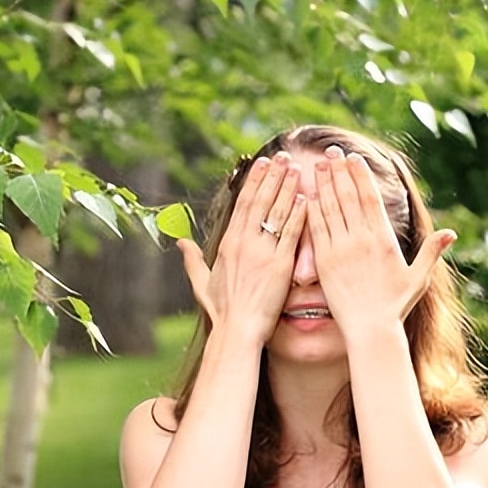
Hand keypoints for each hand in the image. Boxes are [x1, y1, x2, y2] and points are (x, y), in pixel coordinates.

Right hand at [175, 153, 305, 345]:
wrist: (238, 331)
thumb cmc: (222, 312)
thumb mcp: (201, 283)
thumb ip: (192, 260)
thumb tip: (181, 243)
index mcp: (228, 243)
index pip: (243, 204)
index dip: (254, 181)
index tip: (263, 163)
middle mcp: (245, 243)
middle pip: (261, 201)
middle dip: (274, 176)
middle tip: (285, 156)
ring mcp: (263, 253)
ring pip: (277, 212)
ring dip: (288, 188)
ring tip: (298, 169)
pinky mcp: (280, 266)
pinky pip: (291, 234)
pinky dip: (299, 215)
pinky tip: (306, 199)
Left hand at [305, 146, 454, 331]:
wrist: (371, 330)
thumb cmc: (395, 307)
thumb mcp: (418, 278)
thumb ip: (431, 253)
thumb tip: (451, 234)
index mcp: (384, 239)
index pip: (370, 198)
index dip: (361, 175)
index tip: (353, 159)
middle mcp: (362, 240)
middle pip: (348, 196)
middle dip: (338, 171)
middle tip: (330, 152)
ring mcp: (341, 250)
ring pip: (329, 208)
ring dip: (322, 184)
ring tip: (316, 165)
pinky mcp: (325, 263)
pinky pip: (316, 230)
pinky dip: (310, 210)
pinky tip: (305, 195)